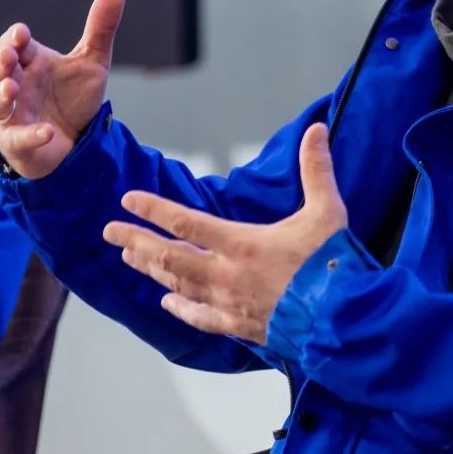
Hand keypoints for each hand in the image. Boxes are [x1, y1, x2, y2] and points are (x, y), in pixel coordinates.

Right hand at [0, 0, 124, 179]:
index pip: (14, 45)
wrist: (76, 141)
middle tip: (8, 57)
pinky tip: (47, 132)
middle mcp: (16, 85)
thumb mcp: (92, 61)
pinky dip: (30, 135)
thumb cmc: (74, 98)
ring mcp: (13, 115)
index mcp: (30, 63)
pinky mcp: (18, 142)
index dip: (14, 39)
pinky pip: (17, 139)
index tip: (22, 34)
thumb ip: (101, 28)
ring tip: (12, 90)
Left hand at [104, 123, 348, 344]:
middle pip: (169, 256)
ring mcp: (229, 302)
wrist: (342, 318)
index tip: (128, 200)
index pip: (185, 222)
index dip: (153, 210)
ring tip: (131, 258)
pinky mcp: (239, 324)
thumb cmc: (333, 263)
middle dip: (137, 242)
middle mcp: (226, 274)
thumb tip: (316, 129)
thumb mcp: (327, 210)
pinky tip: (167, 302)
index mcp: (242, 244)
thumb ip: (316, 169)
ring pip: (178, 285)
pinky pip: (200, 317)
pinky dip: (180, 308)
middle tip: (110, 233)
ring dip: (152, 269)